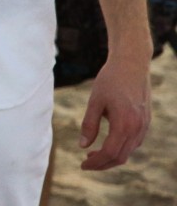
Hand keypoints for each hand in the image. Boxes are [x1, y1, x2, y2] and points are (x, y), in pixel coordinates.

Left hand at [78, 53, 150, 169]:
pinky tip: (108, 143)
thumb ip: (89, 124)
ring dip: (112, 157)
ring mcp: (144, 126)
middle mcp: (137, 128)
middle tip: (86, 163)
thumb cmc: (110, 80)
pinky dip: (121, 148)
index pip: (110, 152)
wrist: (132, 64)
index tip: (82, 165)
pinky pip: (134, 142)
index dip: (96, 162)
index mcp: (124, 124)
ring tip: (93, 155)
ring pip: (129, 151)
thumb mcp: (95, 101)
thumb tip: (82, 146)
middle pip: (120, 156)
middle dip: (103, 164)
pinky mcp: (146, 122)